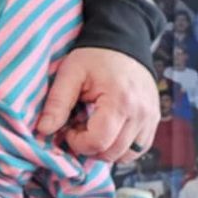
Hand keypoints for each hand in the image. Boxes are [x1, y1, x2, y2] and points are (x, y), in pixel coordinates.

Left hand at [36, 47, 160, 160]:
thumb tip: (43, 130)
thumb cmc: (94, 57)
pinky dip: (121, 147)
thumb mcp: (70, 73)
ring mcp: (150, 118)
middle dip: (89, 147)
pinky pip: (138, 149)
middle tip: (80, 127)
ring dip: (105, 149)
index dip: (77, 142)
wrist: (124, 42)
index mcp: (120, 101)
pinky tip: (108, 130)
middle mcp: (140, 113)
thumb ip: (57, 103)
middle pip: (112, 153)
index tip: (69, 127)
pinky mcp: (154, 120)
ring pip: (126, 156)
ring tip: (94, 128)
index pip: (98, 142)